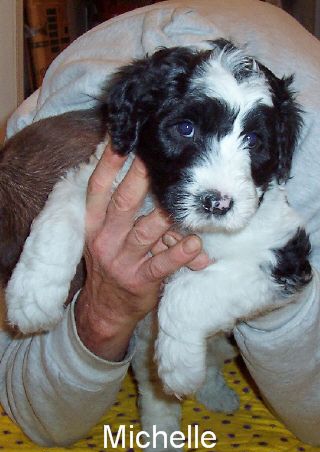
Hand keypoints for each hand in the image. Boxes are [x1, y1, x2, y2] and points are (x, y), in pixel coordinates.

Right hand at [75, 145, 210, 360]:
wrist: (105, 308)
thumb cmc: (111, 262)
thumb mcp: (104, 234)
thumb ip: (119, 208)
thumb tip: (142, 168)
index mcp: (93, 223)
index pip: (98, 188)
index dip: (109, 164)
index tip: (122, 140)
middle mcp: (104, 239)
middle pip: (123, 204)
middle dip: (140, 178)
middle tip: (157, 157)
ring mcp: (122, 261)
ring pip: (146, 233)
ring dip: (167, 216)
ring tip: (186, 200)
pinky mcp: (140, 281)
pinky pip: (162, 265)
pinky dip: (180, 254)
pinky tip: (196, 244)